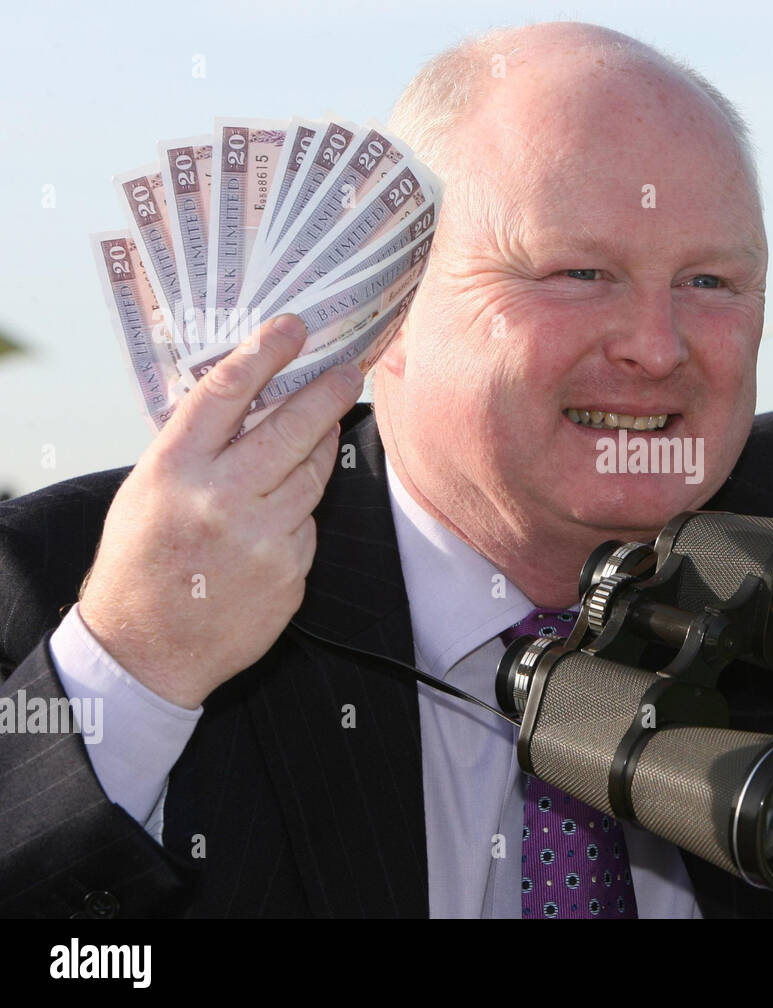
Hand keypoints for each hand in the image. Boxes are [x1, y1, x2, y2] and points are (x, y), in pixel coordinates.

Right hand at [78, 314, 364, 708]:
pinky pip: (308, 523)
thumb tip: (251, 395)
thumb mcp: (148, 490)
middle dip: (328, 393)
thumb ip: (196, 446)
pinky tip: (280, 514)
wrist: (147, 649)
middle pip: (291, 429)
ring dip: (323, 446)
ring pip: (313, 474)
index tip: (292, 328)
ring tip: (326, 424)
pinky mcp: (290, 570)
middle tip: (350, 371)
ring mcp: (261, 538)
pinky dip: (300, 511)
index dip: (264, 352)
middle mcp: (220, 500)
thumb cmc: (143, 560)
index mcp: (173, 470)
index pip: (226, 393)